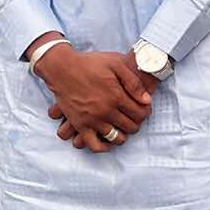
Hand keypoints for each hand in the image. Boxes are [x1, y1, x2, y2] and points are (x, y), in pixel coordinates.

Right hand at [36, 48, 151, 150]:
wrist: (62, 67)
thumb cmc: (89, 63)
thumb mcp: (115, 64)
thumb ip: (133, 82)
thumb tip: (146, 100)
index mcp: (117, 96)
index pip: (140, 113)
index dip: (145, 112)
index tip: (143, 109)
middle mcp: (106, 111)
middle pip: (131, 127)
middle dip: (136, 123)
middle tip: (134, 117)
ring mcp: (93, 120)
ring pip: (116, 138)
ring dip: (123, 135)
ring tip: (122, 127)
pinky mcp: (80, 125)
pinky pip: (95, 145)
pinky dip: (103, 147)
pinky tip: (107, 141)